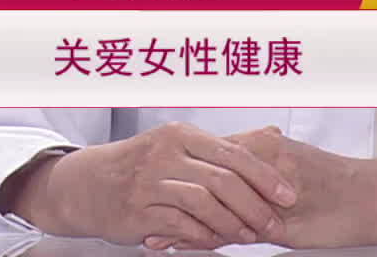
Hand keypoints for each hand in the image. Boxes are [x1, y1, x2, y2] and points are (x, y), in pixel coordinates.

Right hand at [1, 122, 297, 249]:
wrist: (88, 183)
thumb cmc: (143, 162)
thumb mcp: (178, 144)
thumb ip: (222, 146)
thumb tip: (274, 134)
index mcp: (181, 134)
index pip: (233, 153)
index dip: (265, 176)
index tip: (288, 195)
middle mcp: (165, 154)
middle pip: (222, 180)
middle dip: (255, 205)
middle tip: (274, 224)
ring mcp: (149, 183)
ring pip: (203, 204)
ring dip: (232, 224)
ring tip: (249, 237)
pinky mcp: (137, 211)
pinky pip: (179, 226)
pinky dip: (203, 236)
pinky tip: (217, 243)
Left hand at [142, 128, 376, 249]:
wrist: (371, 200)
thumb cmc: (335, 188)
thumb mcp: (291, 174)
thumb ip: (261, 172)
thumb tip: (235, 165)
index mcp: (263, 144)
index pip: (210, 156)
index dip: (179, 170)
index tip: (150, 180)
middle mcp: (260, 159)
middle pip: (201, 177)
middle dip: (168, 193)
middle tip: (135, 207)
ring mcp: (264, 188)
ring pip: (209, 203)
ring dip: (176, 219)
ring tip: (146, 233)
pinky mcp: (273, 219)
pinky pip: (228, 228)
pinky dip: (197, 238)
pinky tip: (175, 247)